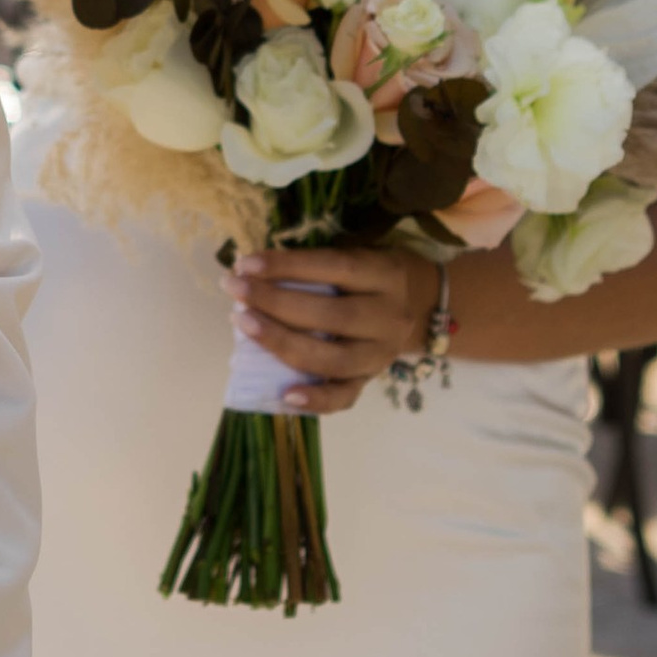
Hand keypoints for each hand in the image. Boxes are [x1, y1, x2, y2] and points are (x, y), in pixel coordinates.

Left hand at [233, 242, 438, 413]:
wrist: (422, 306)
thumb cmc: (371, 276)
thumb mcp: (358, 256)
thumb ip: (316, 264)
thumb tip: (252, 269)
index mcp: (385, 275)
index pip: (333, 267)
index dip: (288, 266)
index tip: (245, 262)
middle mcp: (389, 317)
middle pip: (330, 314)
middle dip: (276, 302)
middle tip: (235, 290)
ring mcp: (383, 354)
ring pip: (333, 358)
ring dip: (282, 342)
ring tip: (242, 323)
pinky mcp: (372, 380)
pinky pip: (345, 397)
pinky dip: (316, 399)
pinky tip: (285, 395)